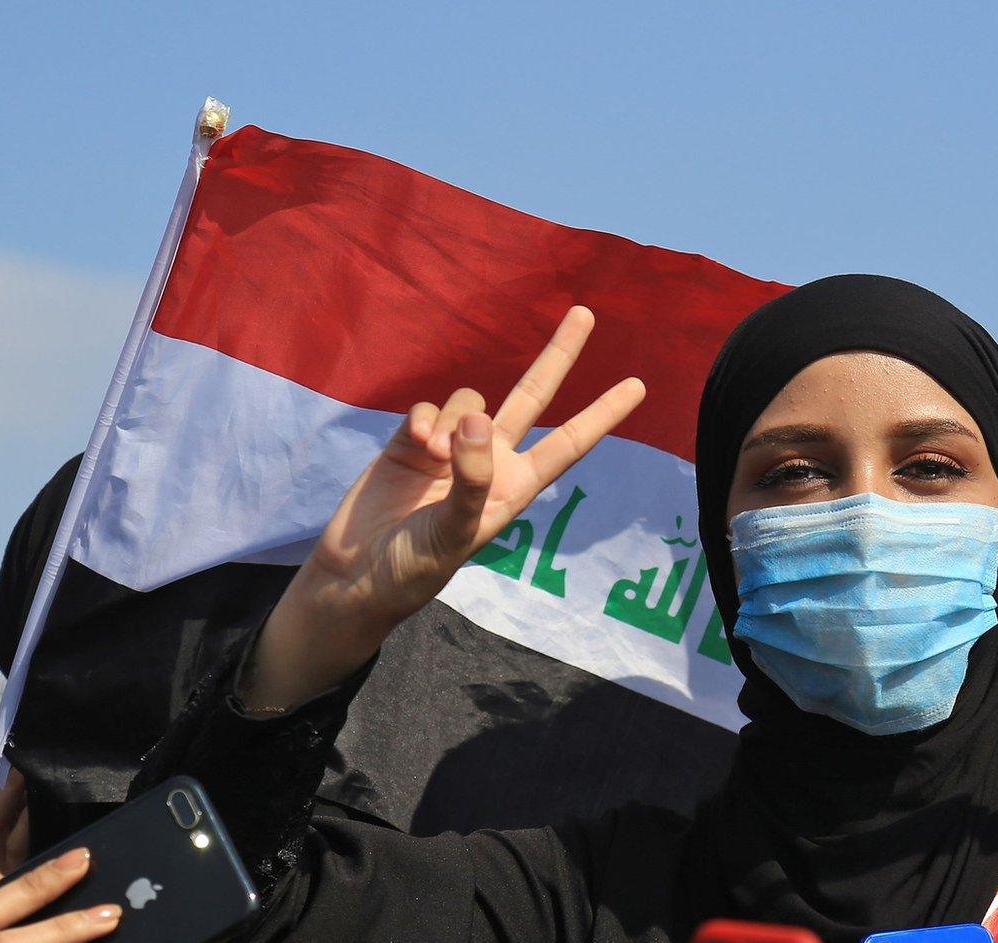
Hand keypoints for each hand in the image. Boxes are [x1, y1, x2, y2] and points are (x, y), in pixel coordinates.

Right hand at [245, 306, 645, 709]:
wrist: (358, 574)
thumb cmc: (416, 564)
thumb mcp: (455, 530)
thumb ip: (473, 475)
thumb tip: (479, 417)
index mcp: (516, 486)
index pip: (569, 442)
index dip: (603, 414)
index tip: (639, 385)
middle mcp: (491, 460)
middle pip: (533, 395)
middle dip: (558, 355)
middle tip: (585, 313)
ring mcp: (452, 446)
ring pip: (471, 399)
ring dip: (454, 417)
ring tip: (433, 454)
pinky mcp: (411, 439)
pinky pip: (429, 407)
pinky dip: (424, 418)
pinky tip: (415, 443)